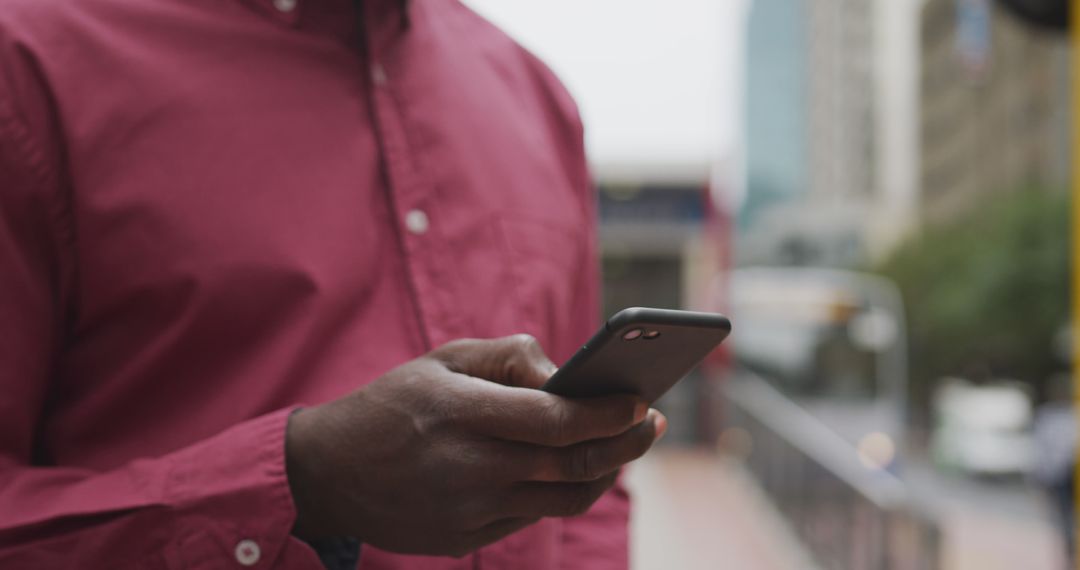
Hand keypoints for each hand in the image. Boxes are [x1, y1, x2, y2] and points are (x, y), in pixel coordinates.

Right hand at [285, 334, 664, 556]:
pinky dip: (560, 492)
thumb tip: (565, 373)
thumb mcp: (441, 359)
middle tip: (651, 426)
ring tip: (621, 449)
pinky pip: (531, 517)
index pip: (556, 419)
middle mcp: (468, 467)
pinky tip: (570, 469)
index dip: (607, 413)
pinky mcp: (463, 539)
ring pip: (562, 499)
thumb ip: (508, 357)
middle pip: (572, 464)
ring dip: (603, 474)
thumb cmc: (391, 405)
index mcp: (461, 412)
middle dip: (625, 444)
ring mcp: (468, 510)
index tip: (640, 401)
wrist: (328, 473)